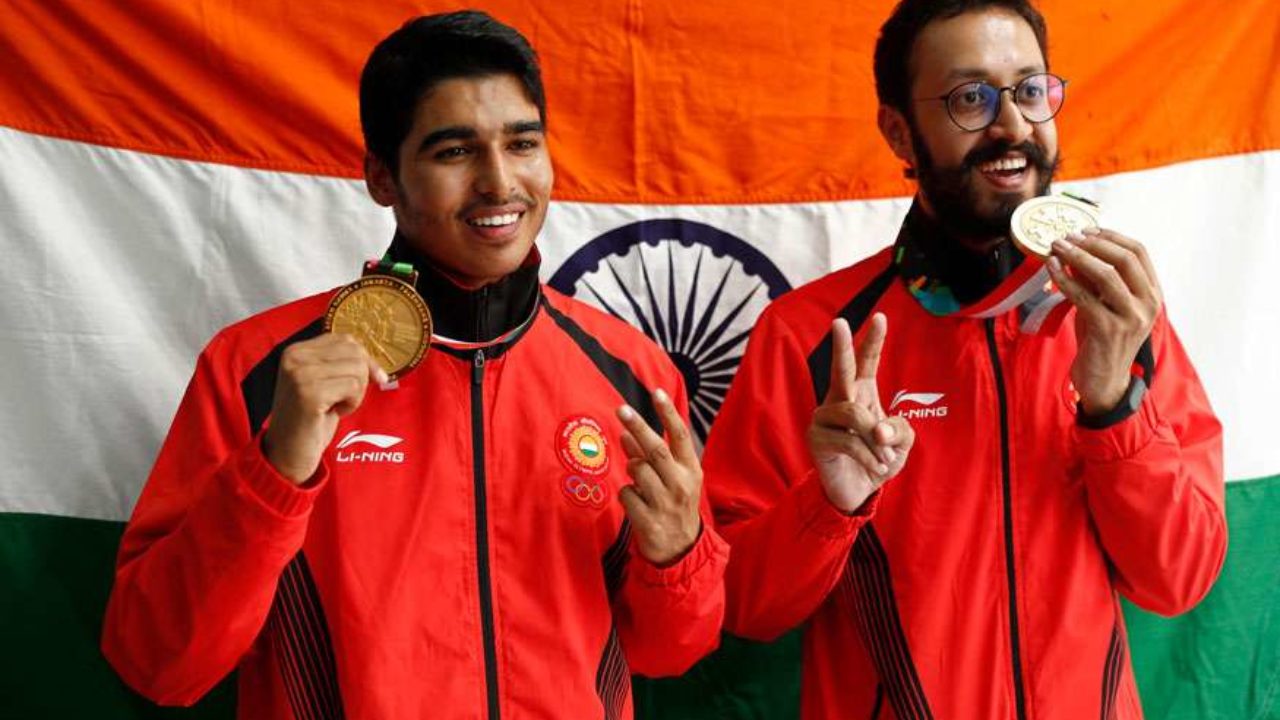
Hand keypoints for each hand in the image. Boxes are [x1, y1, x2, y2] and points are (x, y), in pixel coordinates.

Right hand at [262, 333, 387, 483]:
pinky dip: (352, 404)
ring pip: (357, 370)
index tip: (370, 380)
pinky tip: (335, 413)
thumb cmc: (311, 419)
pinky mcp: (310, 393)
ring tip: (336, 406)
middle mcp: (295, 357)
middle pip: (355, 352)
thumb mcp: (323, 383)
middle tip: (344, 399)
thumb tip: (377, 364)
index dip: (365, 360)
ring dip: (356, 393)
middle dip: (361, 378)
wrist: (288, 452)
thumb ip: (341, 364)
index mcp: (296, 350)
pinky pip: (354, 387)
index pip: (346, 340)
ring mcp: (300, 374)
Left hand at [616, 389, 702, 566]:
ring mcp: (666, 503)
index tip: (657, 392)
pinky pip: (626, 494)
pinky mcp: (650, 521)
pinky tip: (637, 504)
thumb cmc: (674, 505)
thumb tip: (627, 433)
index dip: (668, 413)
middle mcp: (681, 484)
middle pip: (656, 449)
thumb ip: (650, 456)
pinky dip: (626, 494)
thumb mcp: (672, 478)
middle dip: (638, 427)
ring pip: (637, 470)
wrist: (681, 550)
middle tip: (622, 409)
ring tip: (640, 482)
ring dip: (631, 470)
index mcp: (691, 470)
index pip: (680, 436)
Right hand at [807, 314, 913, 512]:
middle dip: (841, 346)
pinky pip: (849, 441)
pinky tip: (878, 468)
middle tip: (838, 322)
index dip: (873, 341)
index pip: (866, 363)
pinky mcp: (816, 438)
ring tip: (886, 459)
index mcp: (861, 393)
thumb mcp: (901, 444)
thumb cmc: (878, 461)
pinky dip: (870, 456)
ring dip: (876, 440)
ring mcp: (824, 417)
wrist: (858, 492)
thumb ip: (898, 429)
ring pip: (854, 414)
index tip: (881, 317)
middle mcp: (839, 399)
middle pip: (841, 369)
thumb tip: (878, 429)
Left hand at [1048, 228, 1161, 414]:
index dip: (1112, 236)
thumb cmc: (1102, 340)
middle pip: (1125, 259)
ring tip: (1056, 247)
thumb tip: (1075, 248)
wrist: (1104, 380)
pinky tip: (1052, 269)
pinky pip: (1084, 296)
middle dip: (1093, 243)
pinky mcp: (1109, 329)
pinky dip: (1065, 279)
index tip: (1087, 229)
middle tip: (1068, 236)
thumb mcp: (1104, 304)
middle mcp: (1148, 304)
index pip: (1139, 252)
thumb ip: (1096, 280)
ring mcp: (1131, 317)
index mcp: (1153, 293)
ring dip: (1077, 257)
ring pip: (1106, 275)